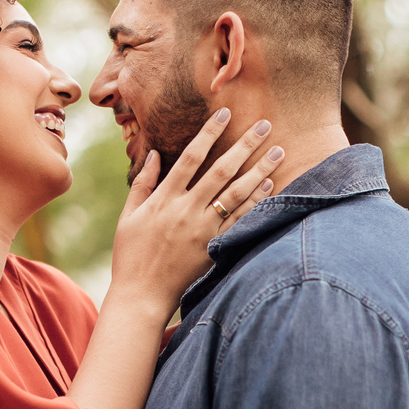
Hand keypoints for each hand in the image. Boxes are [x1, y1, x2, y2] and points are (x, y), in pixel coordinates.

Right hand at [109, 111, 282, 313]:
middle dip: (244, 145)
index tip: (225, 113)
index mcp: (164, 199)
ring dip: (259, 170)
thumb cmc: (131, 255)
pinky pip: (239, 221)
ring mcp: (202, 230)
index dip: (209, 133)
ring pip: (236, 194)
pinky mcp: (213, 248)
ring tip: (278, 151)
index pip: (191, 157)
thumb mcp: (129, 217)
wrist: (141, 295)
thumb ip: (143, 184)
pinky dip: (255, 202)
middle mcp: (185, 211)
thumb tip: (155, 154)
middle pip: (221, 170)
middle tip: (265, 124)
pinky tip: (269, 185)